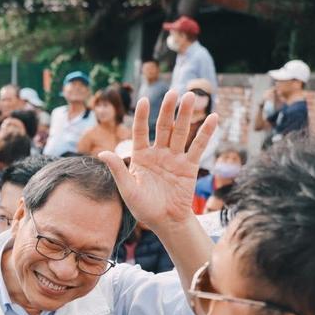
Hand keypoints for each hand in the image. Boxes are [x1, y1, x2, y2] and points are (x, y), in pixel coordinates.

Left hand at [98, 89, 217, 229]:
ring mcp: (175, 158)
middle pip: (163, 127)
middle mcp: (158, 154)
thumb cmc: (143, 208)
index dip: (142, 116)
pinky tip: (212, 117)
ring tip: (190, 96)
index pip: (140, 131)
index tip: (144, 100)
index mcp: (140, 157)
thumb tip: (101, 153)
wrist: (165, 222)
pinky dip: (205, 132)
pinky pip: (198, 146)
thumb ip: (118, 170)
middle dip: (168, 110)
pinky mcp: (189, 166)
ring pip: (180, 132)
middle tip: (174, 92)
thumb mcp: (128, 189)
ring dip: (186, 115)